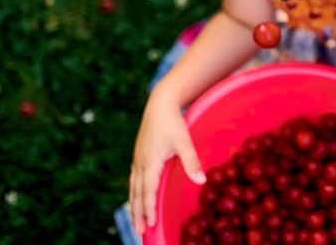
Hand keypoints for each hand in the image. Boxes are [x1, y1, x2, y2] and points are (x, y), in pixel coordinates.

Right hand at [129, 91, 205, 234]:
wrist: (159, 103)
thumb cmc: (172, 122)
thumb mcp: (184, 141)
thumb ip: (192, 161)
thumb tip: (201, 181)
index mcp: (150, 162)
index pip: (148, 191)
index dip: (149, 209)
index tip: (150, 225)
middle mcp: (140, 163)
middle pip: (137, 193)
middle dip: (138, 214)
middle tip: (139, 233)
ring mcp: (138, 159)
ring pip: (133, 188)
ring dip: (134, 206)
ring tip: (135, 222)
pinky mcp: (139, 155)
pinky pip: (134, 180)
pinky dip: (134, 193)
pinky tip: (136, 198)